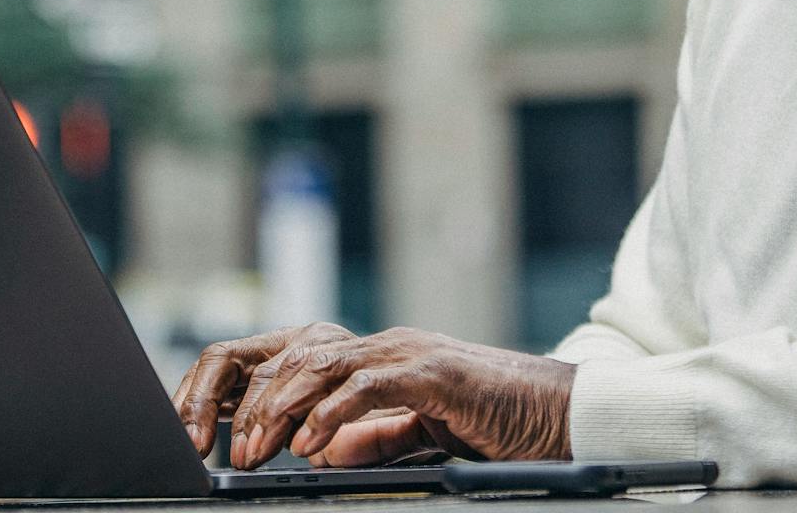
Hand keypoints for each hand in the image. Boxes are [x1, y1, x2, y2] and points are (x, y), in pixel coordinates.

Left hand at [183, 325, 574, 469]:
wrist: (558, 415)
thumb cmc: (498, 424)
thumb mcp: (423, 432)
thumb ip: (378, 435)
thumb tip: (329, 450)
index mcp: (384, 357)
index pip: (306, 363)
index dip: (266, 396)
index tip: (240, 436)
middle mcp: (390, 346)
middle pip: (303, 358)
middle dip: (261, 403)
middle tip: (237, 448)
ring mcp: (411, 353)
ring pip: (325, 364)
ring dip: (284, 408)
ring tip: (260, 446)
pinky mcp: (433, 372)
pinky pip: (368, 386)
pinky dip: (331, 414)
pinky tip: (310, 442)